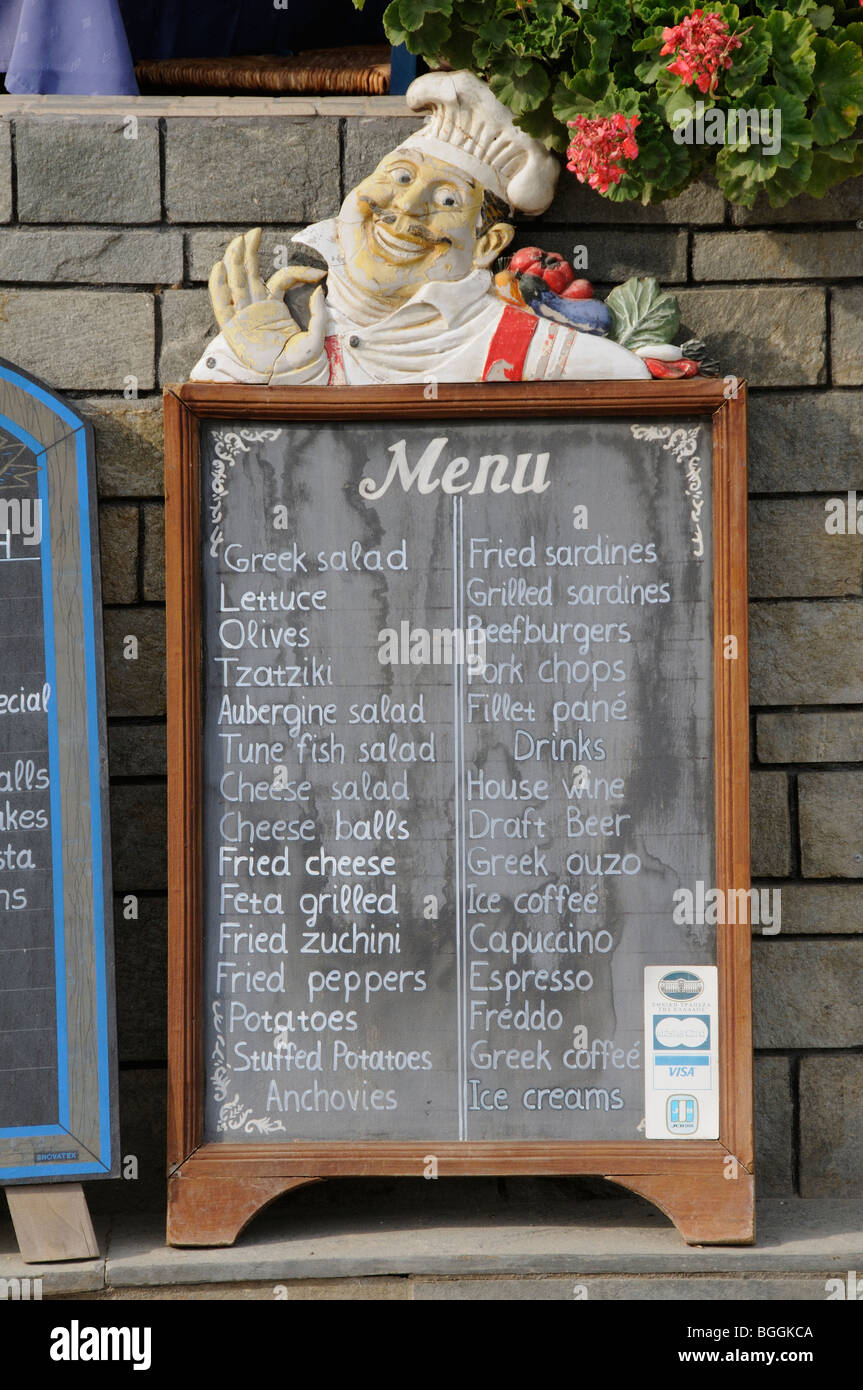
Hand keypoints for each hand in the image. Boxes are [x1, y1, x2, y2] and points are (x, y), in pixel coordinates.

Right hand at [209, 228, 327, 376]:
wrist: (284, 379)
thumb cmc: (299, 361)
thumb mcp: (316, 337)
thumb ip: (319, 315)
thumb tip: (319, 289)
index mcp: (275, 305)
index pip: (282, 277)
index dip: (298, 271)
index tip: (320, 273)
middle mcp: (257, 305)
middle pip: (249, 271)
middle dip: (249, 251)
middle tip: (254, 232)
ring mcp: (243, 314)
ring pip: (236, 281)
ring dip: (235, 260)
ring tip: (239, 240)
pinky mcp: (232, 327)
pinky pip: (221, 304)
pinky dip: (218, 286)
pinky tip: (219, 267)